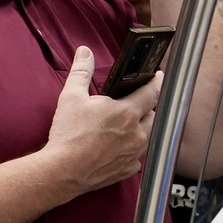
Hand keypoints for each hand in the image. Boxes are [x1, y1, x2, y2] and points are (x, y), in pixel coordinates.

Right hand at [45, 46, 160, 194]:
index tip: (159, 77)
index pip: (151, 93)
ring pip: (146, 136)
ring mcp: (135, 153)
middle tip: (132, 103)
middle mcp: (136, 133)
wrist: (64, 170)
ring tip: (124, 124)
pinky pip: (137, 157)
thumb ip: (81, 71)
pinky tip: (116, 147)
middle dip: (146, 108)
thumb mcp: (71, 96)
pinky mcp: (128, 169)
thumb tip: (85, 52)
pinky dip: (131, 150)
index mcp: (126, 112)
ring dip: (140, 128)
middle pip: (152, 115)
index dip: (156, 83)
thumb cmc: (69, 134)